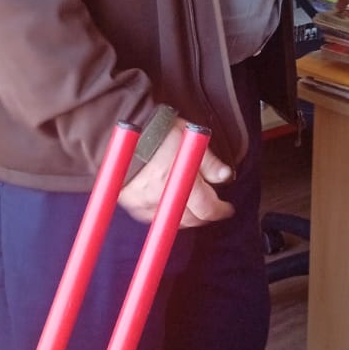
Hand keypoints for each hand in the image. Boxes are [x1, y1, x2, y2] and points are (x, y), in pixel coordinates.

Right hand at [118, 117, 234, 226]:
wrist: (122, 131)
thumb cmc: (156, 128)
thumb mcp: (189, 136)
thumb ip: (208, 160)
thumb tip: (225, 176)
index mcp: (180, 180)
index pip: (207, 209)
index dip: (220, 211)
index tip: (226, 209)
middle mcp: (162, 195)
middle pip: (190, 220)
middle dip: (204, 215)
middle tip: (211, 206)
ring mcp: (145, 202)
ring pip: (172, 221)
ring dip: (185, 215)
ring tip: (191, 204)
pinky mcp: (132, 204)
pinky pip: (153, 217)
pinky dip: (164, 213)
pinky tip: (169, 202)